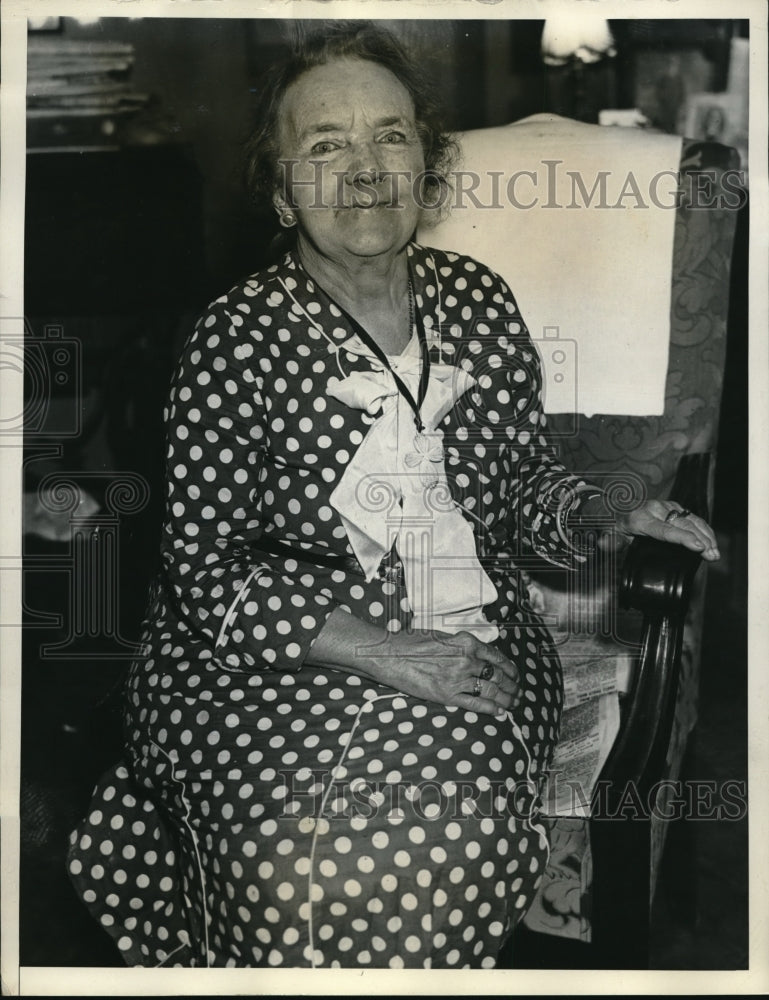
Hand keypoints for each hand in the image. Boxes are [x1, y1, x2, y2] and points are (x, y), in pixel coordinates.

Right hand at [385, 629, 521, 718]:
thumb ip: (463, 646)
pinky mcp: (447, 695)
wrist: (391, 655)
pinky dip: (490, 709)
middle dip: (512, 686)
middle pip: (498, 676)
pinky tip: (499, 712)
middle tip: (519, 693)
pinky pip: (475, 704)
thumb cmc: (413, 642)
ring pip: (491, 691)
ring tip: (513, 705)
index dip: (510, 669)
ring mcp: (458, 679)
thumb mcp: (444, 636)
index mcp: (467, 643)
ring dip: (506, 699)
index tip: (515, 675)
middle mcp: (466, 660)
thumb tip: (478, 657)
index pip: (497, 657)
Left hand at [611, 500, 719, 561]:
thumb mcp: (609, 535)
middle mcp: (656, 510)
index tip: (699, 547)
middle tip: (712, 556)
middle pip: (683, 526)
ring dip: (706, 536)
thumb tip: (604, 544)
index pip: (666, 530)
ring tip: (715, 553)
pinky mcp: (674, 507)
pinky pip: (692, 518)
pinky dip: (704, 529)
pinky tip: (711, 541)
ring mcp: (667, 507)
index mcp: (641, 518)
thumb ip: (608, 541)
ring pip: (691, 520)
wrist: (616, 509)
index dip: (684, 539)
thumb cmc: (616, 526)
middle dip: (701, 541)